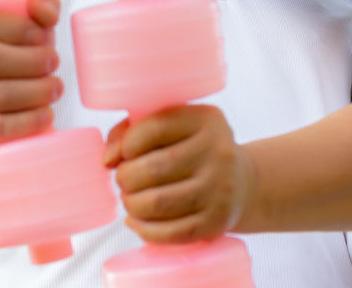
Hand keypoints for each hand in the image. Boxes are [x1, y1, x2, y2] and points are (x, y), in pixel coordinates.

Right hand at [0, 0, 62, 155]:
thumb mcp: (8, 25)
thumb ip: (34, 8)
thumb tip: (42, 3)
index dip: (14, 27)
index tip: (40, 34)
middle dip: (31, 61)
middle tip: (54, 62)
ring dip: (34, 91)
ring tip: (55, 87)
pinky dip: (25, 122)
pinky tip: (46, 114)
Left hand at [106, 105, 255, 243]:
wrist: (242, 183)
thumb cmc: (193, 150)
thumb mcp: (174, 126)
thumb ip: (132, 130)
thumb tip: (108, 160)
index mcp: (206, 120)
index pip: (155, 127)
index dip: (128, 143)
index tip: (124, 154)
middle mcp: (218, 152)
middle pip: (152, 169)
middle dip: (125, 178)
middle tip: (125, 181)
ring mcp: (220, 189)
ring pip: (157, 202)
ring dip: (131, 204)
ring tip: (131, 200)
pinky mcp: (217, 222)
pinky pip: (170, 233)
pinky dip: (144, 229)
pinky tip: (137, 221)